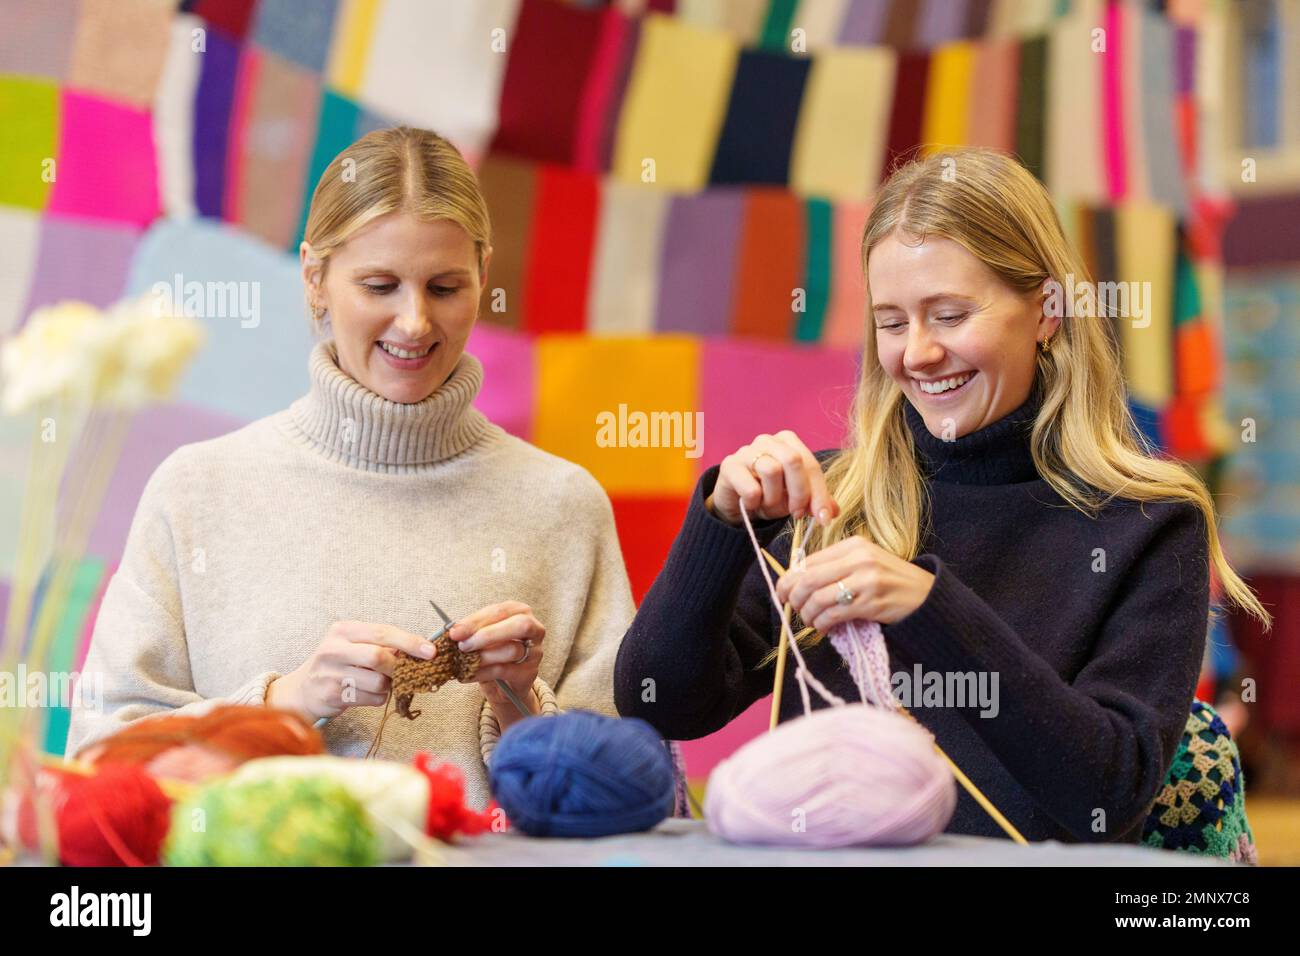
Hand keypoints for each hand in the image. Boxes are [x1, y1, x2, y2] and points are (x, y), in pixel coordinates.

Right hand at [266, 620, 436, 721]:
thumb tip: (420, 650)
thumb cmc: (338, 665)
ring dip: (387, 686)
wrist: (303, 690)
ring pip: (378, 681)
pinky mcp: (332, 695)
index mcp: (343, 630)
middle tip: (402, 672)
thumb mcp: (354, 646)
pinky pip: (370, 698)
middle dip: (397, 667)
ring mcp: (330, 673)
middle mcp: (333, 649)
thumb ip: (382, 645)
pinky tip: (366, 694)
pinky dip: (377, 698)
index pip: (383, 632)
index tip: (430, 651)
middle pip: (379, 656)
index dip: (409, 641)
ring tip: (378, 684)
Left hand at [448, 601, 543, 730]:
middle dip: (487, 635)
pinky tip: (468, 674)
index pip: (500, 611)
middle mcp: (534, 628)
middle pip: (518, 626)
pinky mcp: (530, 672)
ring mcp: (535, 651)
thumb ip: (472, 630)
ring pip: (512, 650)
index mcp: (520, 611)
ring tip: (465, 661)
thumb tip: (455, 631)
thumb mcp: (483, 635)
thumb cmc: (494, 649)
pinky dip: (483, 673)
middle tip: (463, 646)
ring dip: (484, 656)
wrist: (506, 680)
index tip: (455, 632)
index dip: (476, 621)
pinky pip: (505, 671)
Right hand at [705, 430, 839, 527]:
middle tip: (797, 514)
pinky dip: (754, 502)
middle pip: (793, 460)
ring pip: (771, 470)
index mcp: (788, 442)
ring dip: (773, 497)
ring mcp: (746, 451)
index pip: (810, 465)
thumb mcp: (796, 499)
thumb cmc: (769, 496)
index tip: (823, 518)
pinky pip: (750, 488)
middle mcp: (767, 440)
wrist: (736, 505)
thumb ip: (816, 501)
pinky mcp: (729, 466)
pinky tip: (750, 504)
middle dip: (799, 492)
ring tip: (768, 504)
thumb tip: (833, 512)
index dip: (820, 493)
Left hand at [774, 536, 934, 627]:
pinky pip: (834, 615)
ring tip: (810, 621)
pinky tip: (823, 628)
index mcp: (854, 545)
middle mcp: (858, 559)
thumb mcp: (865, 562)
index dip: (789, 578)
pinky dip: (822, 624)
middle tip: (791, 607)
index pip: (809, 561)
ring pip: (818, 598)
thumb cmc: (891, 580)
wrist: (926, 595)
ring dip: (807, 614)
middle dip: (793, 597)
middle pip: (808, 578)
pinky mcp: (871, 603)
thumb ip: (836, 566)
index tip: (783, 591)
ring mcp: (866, 581)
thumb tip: (797, 580)